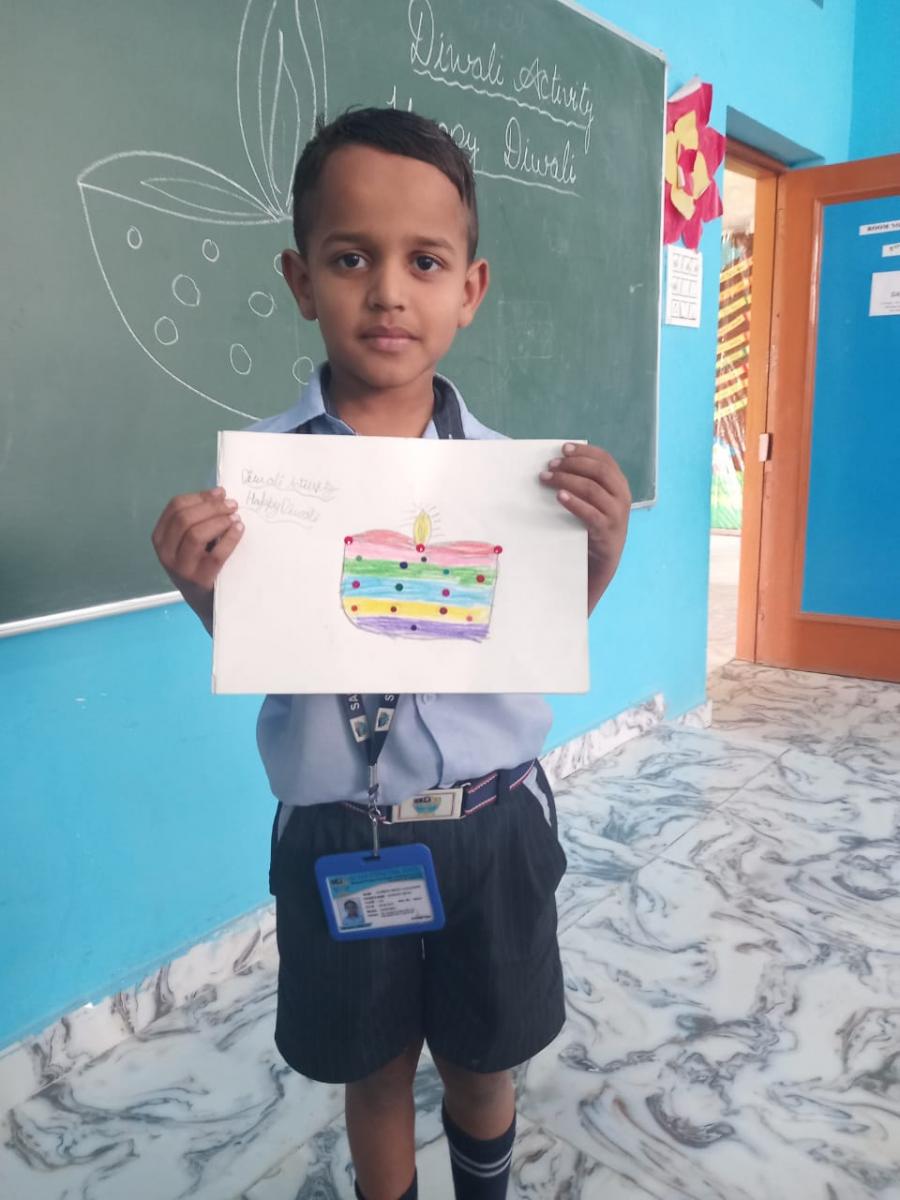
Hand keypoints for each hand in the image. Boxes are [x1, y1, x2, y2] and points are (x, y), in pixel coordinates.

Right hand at [151, 487, 243, 631]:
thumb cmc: (201, 567)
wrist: (208, 605)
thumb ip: (199, 520)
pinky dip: (230, 538)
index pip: (175, 507)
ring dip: (219, 520)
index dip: (200, 496)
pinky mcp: (199, 580)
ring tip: (236, 517)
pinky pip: (215, 554)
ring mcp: (181, 569)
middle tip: (233, 505)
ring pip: (196, 534)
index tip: (220, 493)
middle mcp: (165, 553)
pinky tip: (239, 530)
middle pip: (185, 518)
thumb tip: (220, 494)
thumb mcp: (191, 544)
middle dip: (211, 507)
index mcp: (160, 538)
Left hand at [540, 443, 631, 612]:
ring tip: (547, 479)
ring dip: (567, 480)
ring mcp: (616, 514)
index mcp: (620, 484)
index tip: (563, 448)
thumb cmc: (593, 525)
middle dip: (573, 464)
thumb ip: (587, 483)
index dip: (584, 452)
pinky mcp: (606, 531)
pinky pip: (590, 512)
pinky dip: (574, 502)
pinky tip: (560, 496)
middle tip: (550, 466)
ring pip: (592, 489)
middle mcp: (622, 496)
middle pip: (599, 471)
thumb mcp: (597, 501)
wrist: (603, 561)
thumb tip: (558, 464)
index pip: (605, 459)